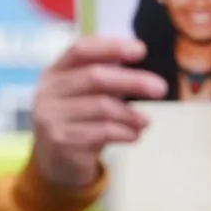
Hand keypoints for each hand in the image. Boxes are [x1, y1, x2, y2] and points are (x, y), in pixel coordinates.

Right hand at [30, 38, 168, 189]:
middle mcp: (49, 90)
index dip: (111, 47)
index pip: (81, 50)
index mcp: (56, 72)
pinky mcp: (61, 140)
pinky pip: (102, 131)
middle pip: (95, 77)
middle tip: (160, 88)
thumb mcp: (87, 98)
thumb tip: (148, 74)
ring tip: (146, 121)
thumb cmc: (80, 123)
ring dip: (131, 114)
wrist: (56, 163)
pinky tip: (134, 135)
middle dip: (132, 80)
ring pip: (101, 106)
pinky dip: (125, 132)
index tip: (141, 50)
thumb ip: (107, 82)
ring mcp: (52, 115)